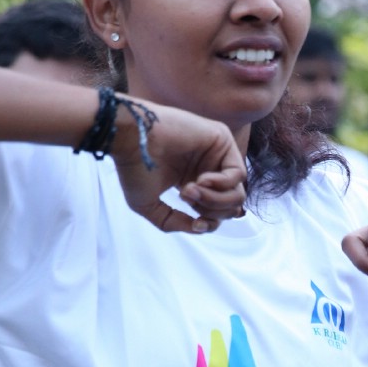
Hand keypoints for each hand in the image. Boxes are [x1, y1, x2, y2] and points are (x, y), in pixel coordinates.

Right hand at [111, 99, 246, 233]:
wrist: (130, 140)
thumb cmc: (134, 168)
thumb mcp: (149, 206)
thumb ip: (174, 222)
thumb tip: (201, 227)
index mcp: (193, 182)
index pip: (219, 210)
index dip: (211, 222)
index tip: (195, 221)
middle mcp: (208, 168)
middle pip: (232, 204)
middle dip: (212, 211)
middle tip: (187, 199)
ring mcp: (216, 154)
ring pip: (237, 192)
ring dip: (214, 200)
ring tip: (189, 190)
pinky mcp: (222, 139)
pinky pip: (238, 174)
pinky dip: (220, 184)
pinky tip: (200, 179)